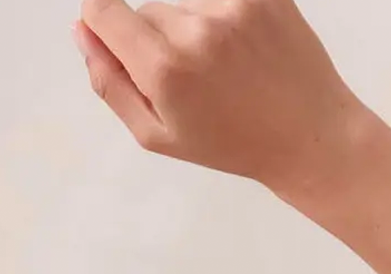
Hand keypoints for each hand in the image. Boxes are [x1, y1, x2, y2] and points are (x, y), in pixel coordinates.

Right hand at [73, 0, 374, 201]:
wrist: (307, 134)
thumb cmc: (231, 143)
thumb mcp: (158, 135)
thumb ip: (111, 83)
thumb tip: (83, 32)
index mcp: (165, 70)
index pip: (104, 10)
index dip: (99, 20)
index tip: (107, 31)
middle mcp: (197, 30)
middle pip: (146, 11)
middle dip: (154, 41)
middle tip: (189, 83)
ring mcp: (233, 6)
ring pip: (181, 3)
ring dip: (189, 29)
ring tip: (221, 69)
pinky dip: (220, 17)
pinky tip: (240, 51)